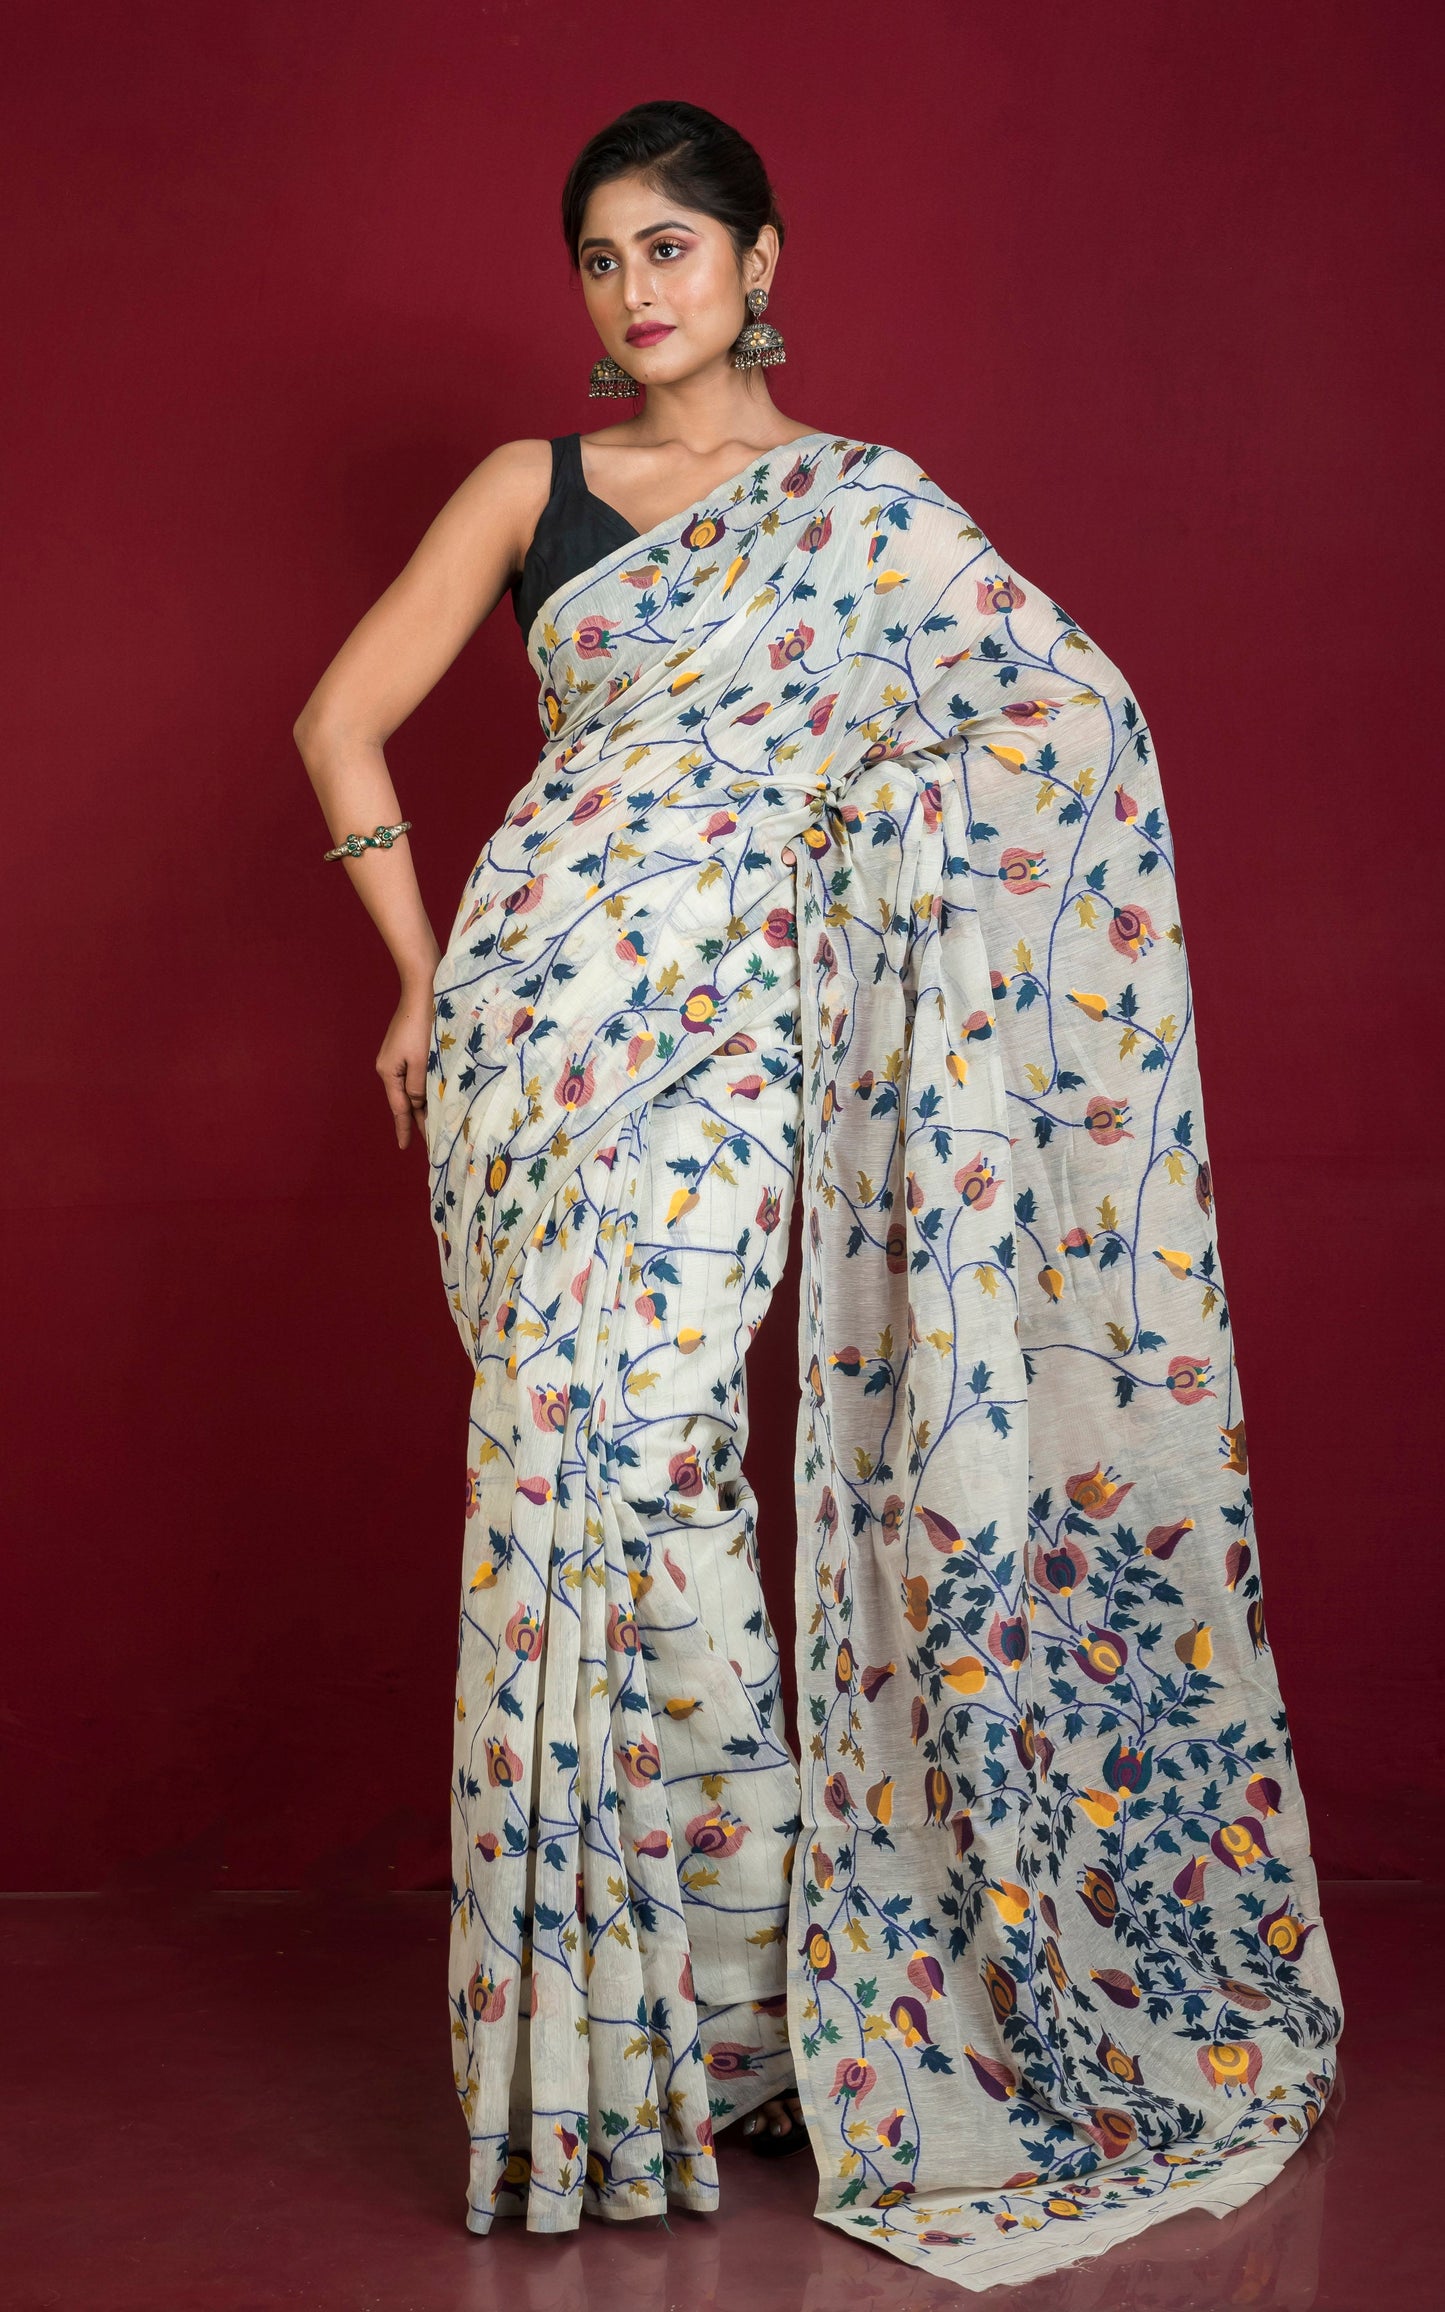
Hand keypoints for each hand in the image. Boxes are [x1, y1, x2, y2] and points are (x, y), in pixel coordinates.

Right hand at [376, 982, 434, 1149]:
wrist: (422, 990)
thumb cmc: (423, 1025)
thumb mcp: (422, 1061)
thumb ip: (419, 1087)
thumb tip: (417, 1102)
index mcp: (388, 1071)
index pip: (399, 1107)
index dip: (405, 1128)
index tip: (405, 1147)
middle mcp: (388, 1066)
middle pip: (404, 1099)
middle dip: (417, 1118)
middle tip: (432, 1139)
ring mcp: (396, 1056)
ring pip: (411, 1087)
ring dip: (423, 1103)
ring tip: (436, 1121)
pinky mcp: (406, 1048)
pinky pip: (414, 1075)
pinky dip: (423, 1087)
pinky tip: (434, 1094)